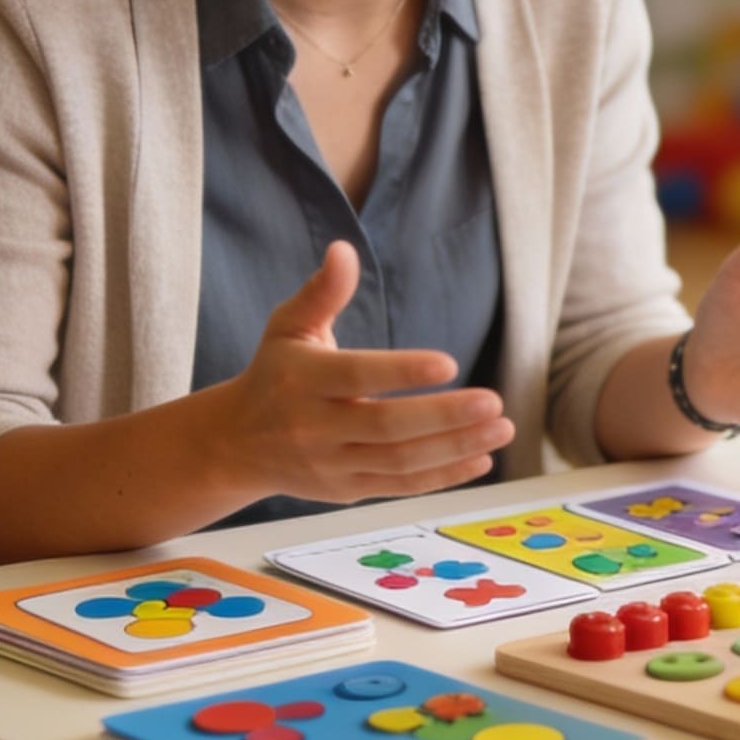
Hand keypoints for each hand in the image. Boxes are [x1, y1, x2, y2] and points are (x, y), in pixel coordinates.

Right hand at [215, 241, 514, 502]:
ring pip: (400, 462)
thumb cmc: (275, 372)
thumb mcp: (288, 327)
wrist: (237, 443)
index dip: (402, 372)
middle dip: (445, 418)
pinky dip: (443, 478)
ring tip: (502, 428)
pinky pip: (400, 487)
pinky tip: (481, 458)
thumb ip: (322, 292)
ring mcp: (332, 464)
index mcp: (303, 381)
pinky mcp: (346, 490)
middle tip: (495, 402)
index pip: (357, 376)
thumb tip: (343, 249)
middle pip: (387, 427)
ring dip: (456, 448)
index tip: (449, 363)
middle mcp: (315, 427)